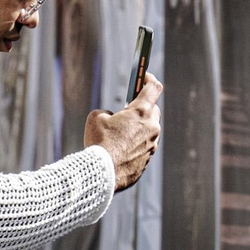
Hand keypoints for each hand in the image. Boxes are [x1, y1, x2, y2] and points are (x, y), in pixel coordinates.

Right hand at [85, 73, 161, 192]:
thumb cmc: (99, 143)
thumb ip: (108, 113)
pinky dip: (136, 143)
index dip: (148, 78)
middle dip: (143, 107)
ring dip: (139, 127)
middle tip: (130, 107)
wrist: (102, 174)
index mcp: (141, 112)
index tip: (143, 76)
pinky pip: (145, 146)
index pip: (153, 88)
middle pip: (153, 110)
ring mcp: (152, 145)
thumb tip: (113, 119)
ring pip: (150, 130)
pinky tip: (123, 147)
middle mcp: (152, 127)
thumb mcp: (96, 117)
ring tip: (123, 130)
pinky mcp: (148, 159)